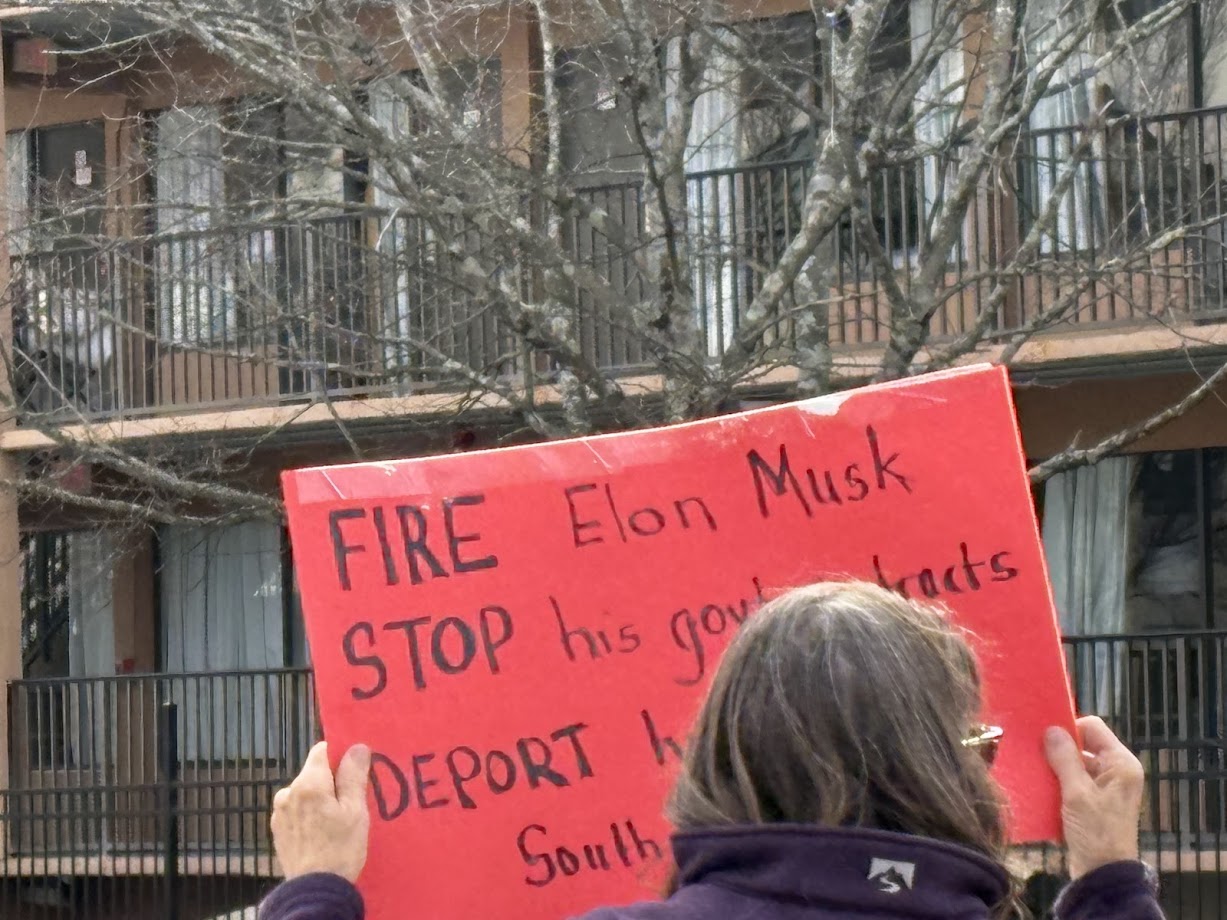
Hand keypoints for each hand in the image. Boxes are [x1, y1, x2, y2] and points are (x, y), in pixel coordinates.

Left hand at [272, 742, 371, 881]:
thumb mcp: (355, 810)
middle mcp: (288, 792)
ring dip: (319, 800)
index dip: (340, 756)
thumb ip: (353, 775)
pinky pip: (296, 811)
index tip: (354, 773)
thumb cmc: (340, 848)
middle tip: (350, 805)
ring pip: (305, 793)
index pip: (322, 750)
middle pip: (313, 773)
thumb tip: (356, 746)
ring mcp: (279, 812)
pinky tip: (320, 834)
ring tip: (334, 823)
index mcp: (308, 783)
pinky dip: (308, 816)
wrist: (314, 890)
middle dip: (331, 782)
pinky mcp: (277, 830)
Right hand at [1045, 716, 1144, 878]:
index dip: (1069, 728)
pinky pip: (1072, 780)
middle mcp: (1116, 771)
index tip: (1044, 736)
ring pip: (1074, 763)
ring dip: (1055, 766)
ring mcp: (1105, 787)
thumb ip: (1065, 759)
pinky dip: (1057, 781)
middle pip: (1083, 745)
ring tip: (1032, 768)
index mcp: (1121, 764)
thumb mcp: (1077, 793)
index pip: (1093, 728)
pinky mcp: (1093, 801)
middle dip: (1058, 748)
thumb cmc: (1096, 832)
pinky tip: (1039, 785)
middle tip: (1033, 751)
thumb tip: (1051, 729)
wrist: (1103, 874)